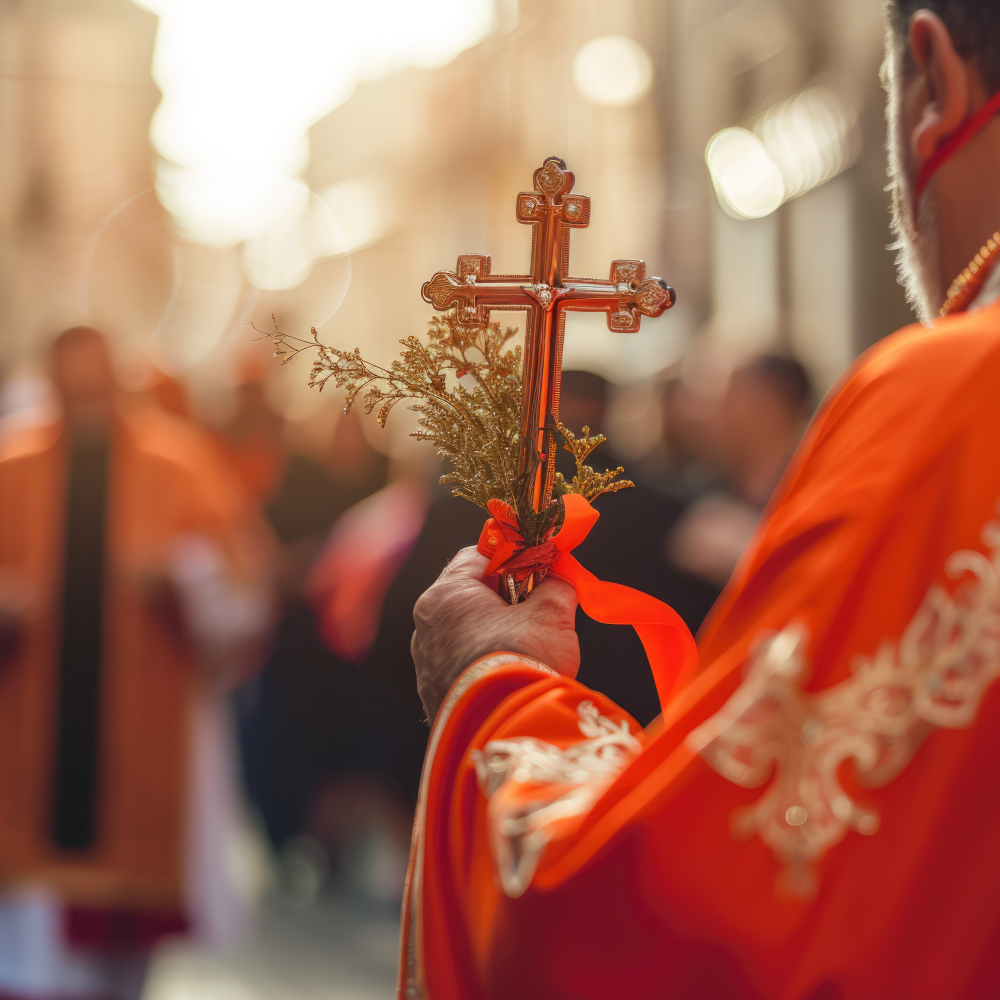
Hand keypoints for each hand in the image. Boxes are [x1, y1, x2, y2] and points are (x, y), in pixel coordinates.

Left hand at [411, 546, 579, 722]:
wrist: (507, 730)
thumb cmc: (523, 660)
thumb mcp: (552, 613)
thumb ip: (557, 585)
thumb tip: (562, 575)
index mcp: (445, 596)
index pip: (476, 556)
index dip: (512, 556)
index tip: (538, 565)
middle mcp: (425, 627)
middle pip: (468, 594)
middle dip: (505, 594)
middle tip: (538, 602)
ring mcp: (426, 664)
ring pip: (464, 631)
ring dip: (495, 629)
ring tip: (529, 640)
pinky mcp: (435, 696)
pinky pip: (461, 663)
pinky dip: (485, 659)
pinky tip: (512, 668)